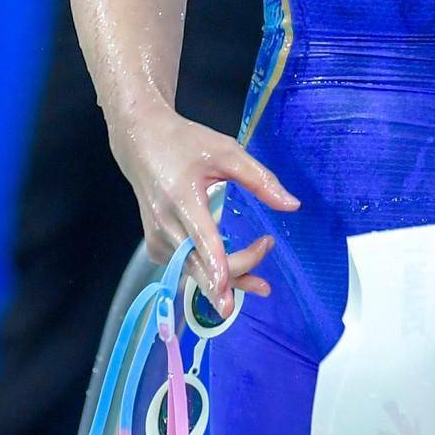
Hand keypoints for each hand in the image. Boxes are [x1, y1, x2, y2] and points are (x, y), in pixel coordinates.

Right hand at [109, 103, 299, 315]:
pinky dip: (209, 272)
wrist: (141, 144)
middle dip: (234, 280)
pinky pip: (186, 267)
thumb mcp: (227, 152)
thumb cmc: (186, 144)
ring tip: (259, 280)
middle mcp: (164, 223)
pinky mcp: (155, 248)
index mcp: (181, 197)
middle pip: (200, 264)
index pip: (200, 236)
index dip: (214, 264)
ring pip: (195, 271)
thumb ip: (260, 180)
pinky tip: (228, 267)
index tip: (224, 289)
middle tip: (265, 283)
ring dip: (227, 278)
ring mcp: (156, 239)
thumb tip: (293, 206)